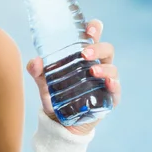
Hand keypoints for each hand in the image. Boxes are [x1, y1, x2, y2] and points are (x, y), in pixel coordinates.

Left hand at [26, 19, 120, 135]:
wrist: (61, 123)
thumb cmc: (55, 96)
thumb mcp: (44, 83)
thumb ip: (37, 72)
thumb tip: (35, 61)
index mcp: (84, 55)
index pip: (94, 36)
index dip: (95, 28)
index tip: (89, 28)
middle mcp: (98, 64)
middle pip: (106, 49)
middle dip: (97, 47)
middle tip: (84, 53)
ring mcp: (105, 81)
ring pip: (112, 68)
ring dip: (104, 68)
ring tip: (92, 71)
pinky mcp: (109, 98)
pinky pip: (116, 89)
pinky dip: (114, 84)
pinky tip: (108, 83)